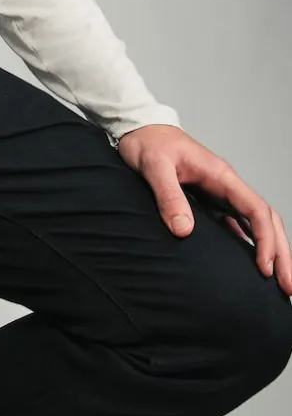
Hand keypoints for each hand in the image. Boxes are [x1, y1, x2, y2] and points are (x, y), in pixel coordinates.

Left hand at [116, 124, 291, 295]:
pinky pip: (235, 225)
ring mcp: (219, 194)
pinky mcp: (207, 201)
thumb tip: (184, 231)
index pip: (257, 210)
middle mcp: (226, 186)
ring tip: (277, 283)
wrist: (138, 128)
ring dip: (269, 250)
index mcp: (221, 175)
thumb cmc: (148, 142)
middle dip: (281, 253)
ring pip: (255, 224)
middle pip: (266, 220)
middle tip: (288, 287)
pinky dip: (247, 244)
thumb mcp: (154, 166)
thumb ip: (168, 195)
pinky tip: (249, 265)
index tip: (265, 268)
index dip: (265, 240)